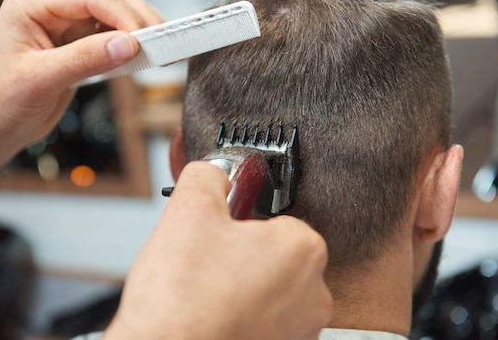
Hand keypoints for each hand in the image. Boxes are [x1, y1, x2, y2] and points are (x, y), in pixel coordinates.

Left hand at [0, 0, 162, 150]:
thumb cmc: (0, 102)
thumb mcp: (40, 81)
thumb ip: (83, 59)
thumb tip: (128, 44)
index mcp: (31, 3)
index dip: (123, 15)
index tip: (144, 41)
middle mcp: (51, 6)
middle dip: (139, 17)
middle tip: (163, 43)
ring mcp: (67, 22)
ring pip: (117, 11)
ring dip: (141, 28)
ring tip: (161, 51)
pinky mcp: (80, 40)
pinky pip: (115, 33)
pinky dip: (133, 43)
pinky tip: (145, 57)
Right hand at [104, 161, 331, 339]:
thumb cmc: (183, 301)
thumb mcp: (189, 209)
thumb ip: (209, 176)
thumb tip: (214, 173)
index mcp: (302, 249)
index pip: (273, 218)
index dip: (238, 222)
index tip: (218, 231)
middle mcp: (314, 293)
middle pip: (272, 256)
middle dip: (239, 255)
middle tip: (205, 263)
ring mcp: (300, 330)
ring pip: (267, 291)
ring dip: (239, 288)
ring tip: (204, 294)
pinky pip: (262, 322)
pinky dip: (241, 318)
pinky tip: (212, 317)